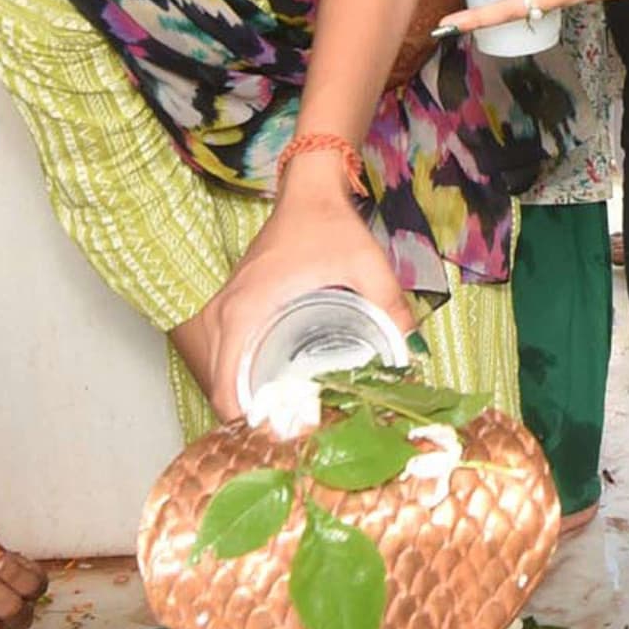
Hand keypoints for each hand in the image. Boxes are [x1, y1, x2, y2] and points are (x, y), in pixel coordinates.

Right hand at [190, 166, 413, 423]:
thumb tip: (406, 349)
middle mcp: (224, 315)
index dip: (248, 423)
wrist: (307, 189)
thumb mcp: (366, 263)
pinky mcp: (233, 308)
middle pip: (222, 388)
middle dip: (252, 418)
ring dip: (247, 399)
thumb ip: (389, 303)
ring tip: (290, 420)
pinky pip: (229, 355)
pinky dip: (245, 378)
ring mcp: (224, 311)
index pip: (225, 388)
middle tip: (295, 436)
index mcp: (244, 312)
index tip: (283, 438)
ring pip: (223, 373)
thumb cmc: (329, 224)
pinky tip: (281, 391)